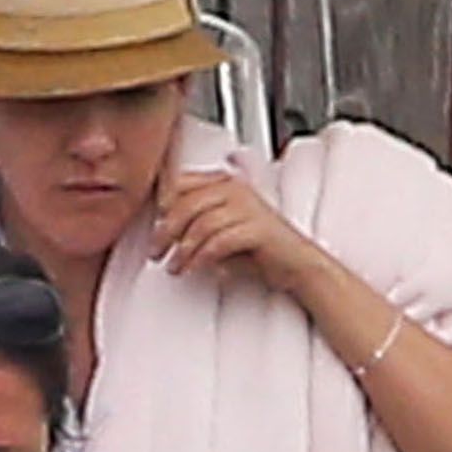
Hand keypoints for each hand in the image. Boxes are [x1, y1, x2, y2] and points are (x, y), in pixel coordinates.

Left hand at [151, 166, 322, 295]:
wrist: (295, 264)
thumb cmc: (258, 250)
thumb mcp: (221, 231)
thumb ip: (196, 223)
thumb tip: (162, 228)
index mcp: (226, 183)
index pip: (185, 182)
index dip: (165, 204)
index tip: (155, 226)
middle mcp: (236, 189)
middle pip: (188, 203)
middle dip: (167, 230)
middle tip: (157, 251)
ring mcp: (248, 207)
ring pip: (201, 223)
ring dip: (183, 249)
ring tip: (174, 266)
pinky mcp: (257, 228)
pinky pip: (219, 241)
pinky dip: (201, 257)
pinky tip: (193, 269)